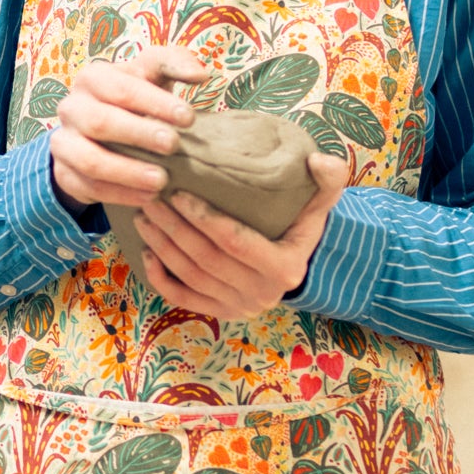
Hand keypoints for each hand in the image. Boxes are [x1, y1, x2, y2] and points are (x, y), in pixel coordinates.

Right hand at [51, 43, 204, 218]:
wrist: (97, 132)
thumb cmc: (133, 99)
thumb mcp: (151, 75)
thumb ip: (175, 63)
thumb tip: (200, 73)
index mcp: (92, 78)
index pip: (122, 88)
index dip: (156, 102)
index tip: (189, 118)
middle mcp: (71, 108)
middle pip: (100, 122)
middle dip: (139, 135)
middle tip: (174, 145)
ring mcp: (63, 143)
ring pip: (90, 160)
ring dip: (128, 172)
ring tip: (161, 180)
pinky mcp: (63, 173)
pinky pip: (88, 187)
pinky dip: (120, 194)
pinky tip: (148, 196)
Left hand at [133, 152, 349, 318]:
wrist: (298, 261)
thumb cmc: (303, 224)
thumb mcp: (323, 201)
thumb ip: (329, 178)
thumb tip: (317, 160)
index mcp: (285, 267)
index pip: (235, 241)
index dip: (204, 218)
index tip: (178, 193)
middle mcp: (262, 293)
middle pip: (206, 259)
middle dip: (173, 228)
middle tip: (151, 199)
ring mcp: (240, 307)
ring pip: (191, 277)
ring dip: (162, 247)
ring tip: (144, 217)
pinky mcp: (222, 314)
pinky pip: (184, 300)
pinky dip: (161, 279)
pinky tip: (146, 254)